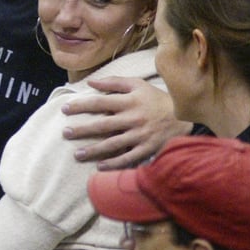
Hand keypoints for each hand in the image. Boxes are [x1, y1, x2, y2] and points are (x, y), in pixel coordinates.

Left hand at [61, 76, 191, 169]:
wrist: (184, 118)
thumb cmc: (156, 99)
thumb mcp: (138, 85)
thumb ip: (114, 82)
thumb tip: (90, 82)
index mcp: (129, 101)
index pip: (99, 102)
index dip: (81, 105)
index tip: (65, 109)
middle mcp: (133, 118)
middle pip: (102, 125)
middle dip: (82, 129)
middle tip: (65, 133)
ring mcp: (140, 135)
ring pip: (112, 144)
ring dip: (93, 150)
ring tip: (77, 155)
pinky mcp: (147, 149)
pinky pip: (128, 158)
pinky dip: (114, 164)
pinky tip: (100, 167)